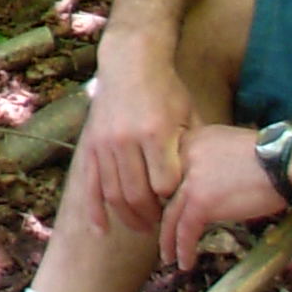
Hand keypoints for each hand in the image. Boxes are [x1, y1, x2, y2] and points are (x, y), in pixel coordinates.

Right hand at [77, 35, 201, 233]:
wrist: (130, 61)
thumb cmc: (166, 89)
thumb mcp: (188, 115)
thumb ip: (191, 150)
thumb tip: (201, 184)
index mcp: (156, 134)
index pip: (165, 185)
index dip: (174, 200)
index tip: (181, 205)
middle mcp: (127, 140)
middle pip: (138, 195)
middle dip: (152, 216)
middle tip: (163, 225)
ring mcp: (105, 143)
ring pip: (114, 194)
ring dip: (129, 217)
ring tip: (144, 228)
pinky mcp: (91, 144)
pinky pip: (90, 184)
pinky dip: (95, 210)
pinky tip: (102, 230)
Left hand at [155, 122, 288, 270]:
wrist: (284, 160)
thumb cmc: (267, 154)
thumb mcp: (226, 144)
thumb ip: (206, 158)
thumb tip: (202, 182)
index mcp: (189, 140)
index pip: (167, 170)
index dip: (164, 194)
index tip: (164, 210)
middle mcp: (181, 157)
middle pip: (163, 193)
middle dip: (161, 218)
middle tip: (162, 235)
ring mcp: (188, 180)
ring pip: (170, 215)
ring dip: (168, 240)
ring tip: (169, 257)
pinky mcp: (200, 201)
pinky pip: (185, 230)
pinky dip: (183, 249)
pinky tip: (185, 263)